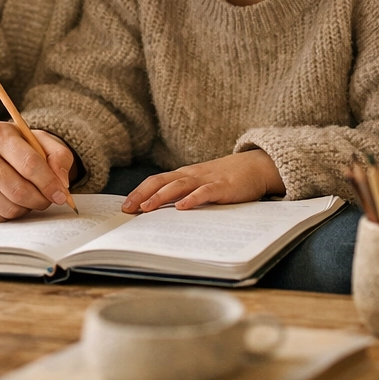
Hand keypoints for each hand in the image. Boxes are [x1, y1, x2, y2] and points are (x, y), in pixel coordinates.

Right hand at [0, 121, 74, 221]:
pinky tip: (10, 201)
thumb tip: (62, 183)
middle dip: (40, 200)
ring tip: (28, 198)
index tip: (61, 195)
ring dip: (26, 208)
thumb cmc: (5, 145)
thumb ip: (57, 155)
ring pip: (8, 207)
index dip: (49, 183)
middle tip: (47, 199)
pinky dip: (9, 214)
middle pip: (19, 190)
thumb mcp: (33, 139)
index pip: (30, 164)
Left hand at [122, 150, 284, 212]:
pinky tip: (183, 207)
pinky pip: (205, 192)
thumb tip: (160, 212)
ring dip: (161, 197)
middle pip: (161, 182)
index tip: (124, 206)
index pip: (155, 181)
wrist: (254, 166)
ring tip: (147, 208)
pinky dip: (193, 199)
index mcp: (183, 175)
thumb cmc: (224, 179)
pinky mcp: (222, 187)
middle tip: (127, 209)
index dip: (139, 192)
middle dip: (142, 195)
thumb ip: (183, 194)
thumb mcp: (200, 184)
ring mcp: (206, 180)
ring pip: (178, 186)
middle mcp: (190, 175)